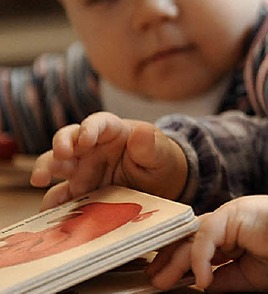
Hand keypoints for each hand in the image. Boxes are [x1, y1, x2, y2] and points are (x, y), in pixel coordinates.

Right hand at [30, 111, 187, 209]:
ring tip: (39, 180)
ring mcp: (83, 169)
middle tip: (60, 155)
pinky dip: (53, 203)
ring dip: (46, 169)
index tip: (86, 139)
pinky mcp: (80, 191)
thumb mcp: (160, 153)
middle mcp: (92, 147)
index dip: (89, 128)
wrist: (161, 184)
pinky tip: (47, 212)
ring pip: (57, 164)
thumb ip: (149, 144)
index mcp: (112, 131)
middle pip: (68, 140)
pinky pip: (62, 196)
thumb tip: (141, 132)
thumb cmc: (160, 160)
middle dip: (60, 145)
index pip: (97, 123)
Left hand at [148, 195, 267, 291]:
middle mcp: (228, 222)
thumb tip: (201, 285)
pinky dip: (200, 259)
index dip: (180, 261)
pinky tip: (201, 279)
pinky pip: (207, 236)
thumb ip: (223, 279)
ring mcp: (229, 215)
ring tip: (163, 281)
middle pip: (190, 238)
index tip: (165, 277)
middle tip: (155, 277)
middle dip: (170, 259)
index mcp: (233, 235)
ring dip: (175, 260)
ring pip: (194, 237)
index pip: (198, 246)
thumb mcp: (246, 276)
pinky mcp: (232, 213)